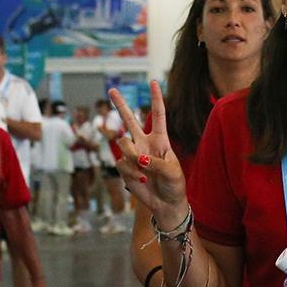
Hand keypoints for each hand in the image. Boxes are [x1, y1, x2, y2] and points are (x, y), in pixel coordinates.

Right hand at [108, 82, 187, 225]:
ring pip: (123, 144)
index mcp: (160, 139)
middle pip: (130, 119)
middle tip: (112, 89)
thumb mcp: (172, 171)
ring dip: (133, 158)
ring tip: (145, 172)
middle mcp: (144, 143)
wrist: (166, 204)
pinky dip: (132, 173)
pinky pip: (121, 163)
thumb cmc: (174, 185)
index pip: (158, 115)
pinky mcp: (125, 168)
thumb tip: (138, 158)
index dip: (156, 98)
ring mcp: (133, 155)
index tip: (153, 82)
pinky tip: (142, 181)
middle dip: (120, 104)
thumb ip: (156, 162)